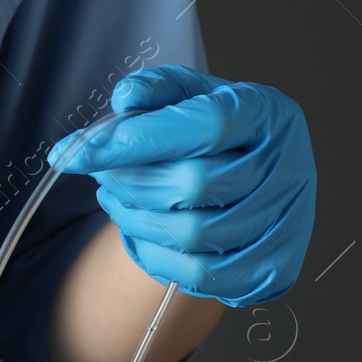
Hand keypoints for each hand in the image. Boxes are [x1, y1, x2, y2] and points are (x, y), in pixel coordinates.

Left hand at [47, 65, 315, 306]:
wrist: (262, 180)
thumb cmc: (219, 133)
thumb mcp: (190, 94)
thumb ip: (156, 88)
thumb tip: (126, 100)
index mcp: (266, 114)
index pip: (203, 125)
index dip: (133, 140)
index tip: (74, 152)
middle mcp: (287, 168)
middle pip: (192, 184)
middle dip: (129, 182)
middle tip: (102, 175)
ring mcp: (285, 223)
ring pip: (191, 234)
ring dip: (136, 219)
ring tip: (119, 199)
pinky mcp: (272, 268)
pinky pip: (199, 273)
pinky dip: (156, 254)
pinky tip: (144, 230)